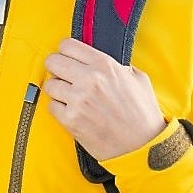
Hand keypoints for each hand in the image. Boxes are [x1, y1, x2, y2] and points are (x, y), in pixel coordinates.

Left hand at [43, 38, 167, 161]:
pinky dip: (59, 108)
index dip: (65, 52)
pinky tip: (73, 111)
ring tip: (70, 96)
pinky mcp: (70, 119)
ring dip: (57, 90)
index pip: (67, 45)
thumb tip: (100, 63)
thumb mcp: (138, 80)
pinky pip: (52, 106)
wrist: (143, 146)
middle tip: (63, 76)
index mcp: (105, 65)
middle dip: (56, 68)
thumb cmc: (142, 115)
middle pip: (53, 61)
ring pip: (50, 84)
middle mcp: (89, 79)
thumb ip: (118, 66)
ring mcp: (78, 99)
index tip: (67, 58)